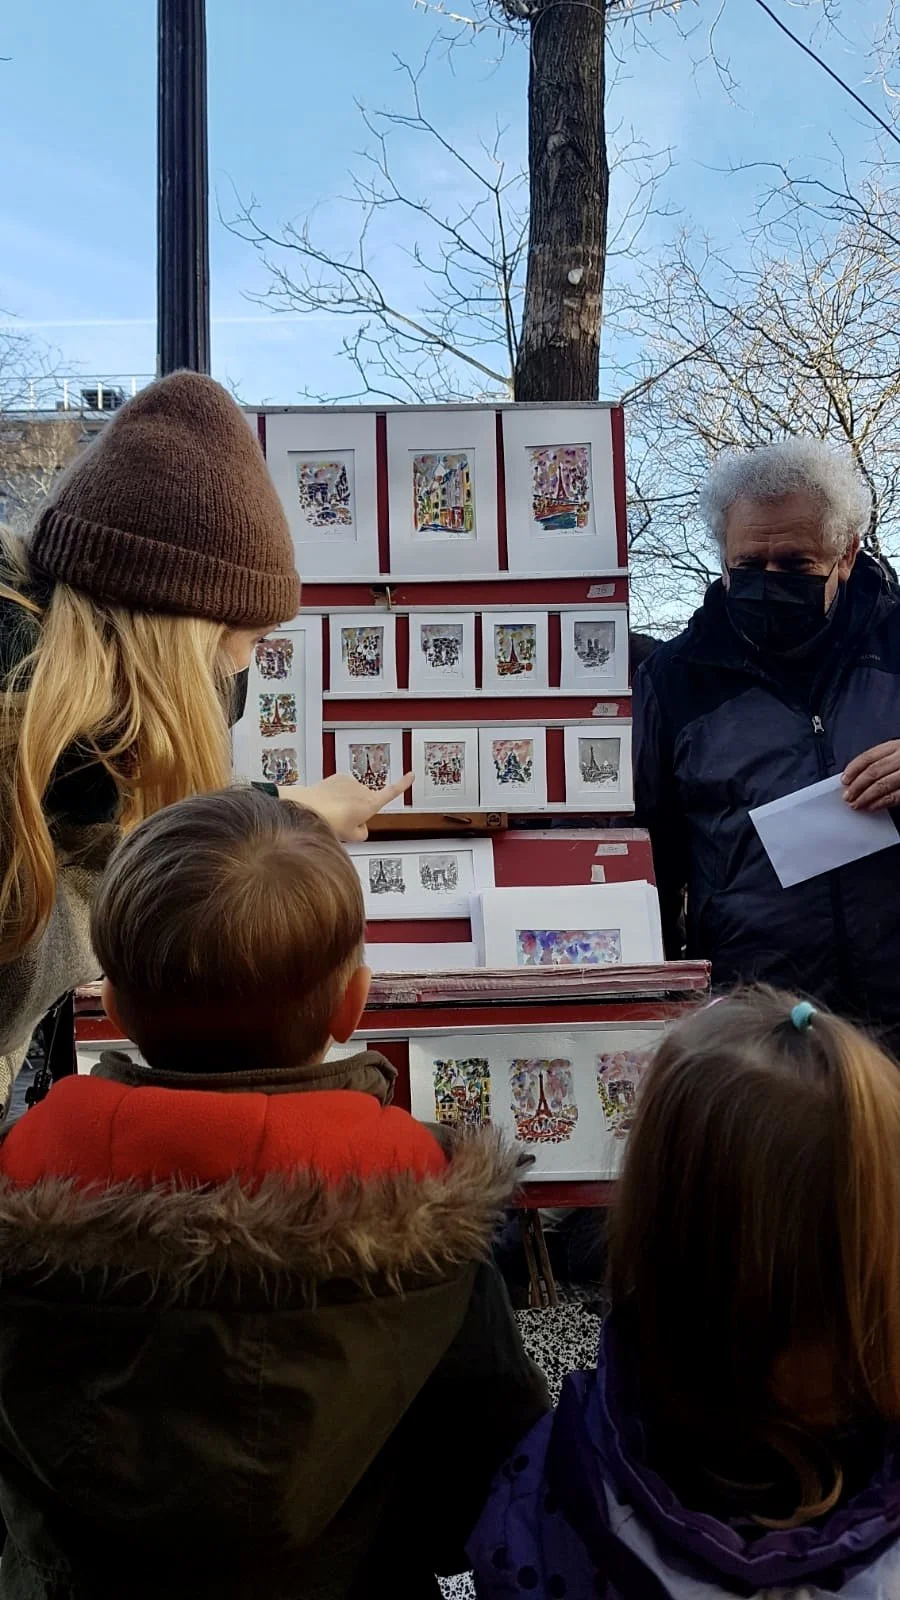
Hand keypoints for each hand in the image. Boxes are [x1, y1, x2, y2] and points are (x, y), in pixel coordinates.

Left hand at [279, 772, 412, 840]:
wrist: (308, 807)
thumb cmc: (329, 821)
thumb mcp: (352, 836)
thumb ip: (362, 832)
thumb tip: (362, 828)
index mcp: (370, 804)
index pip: (392, 792)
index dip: (403, 784)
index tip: (410, 775)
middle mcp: (363, 790)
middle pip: (367, 801)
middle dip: (359, 810)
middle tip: (345, 822)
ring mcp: (350, 782)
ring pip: (353, 795)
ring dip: (347, 802)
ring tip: (333, 813)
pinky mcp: (338, 777)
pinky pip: (342, 788)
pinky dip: (337, 795)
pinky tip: (328, 803)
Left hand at [842, 741, 899, 810]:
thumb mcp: (898, 754)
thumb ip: (882, 761)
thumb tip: (855, 777)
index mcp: (896, 746)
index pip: (869, 757)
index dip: (854, 769)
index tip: (844, 779)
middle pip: (873, 772)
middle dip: (857, 786)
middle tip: (847, 796)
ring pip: (882, 785)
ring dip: (866, 797)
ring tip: (856, 804)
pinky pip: (894, 796)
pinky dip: (880, 803)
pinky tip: (872, 807)